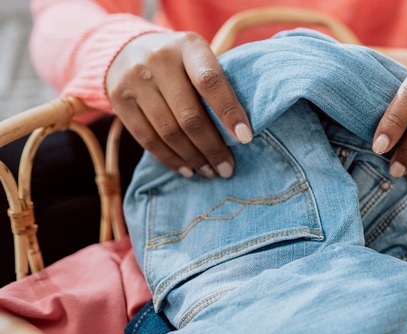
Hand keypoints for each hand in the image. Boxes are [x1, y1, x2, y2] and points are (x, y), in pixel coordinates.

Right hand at [106, 32, 252, 178]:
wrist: (126, 49)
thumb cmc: (179, 61)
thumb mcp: (199, 58)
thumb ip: (217, 85)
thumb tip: (241, 132)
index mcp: (188, 46)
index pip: (210, 81)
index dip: (229, 112)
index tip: (245, 138)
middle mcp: (158, 60)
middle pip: (189, 115)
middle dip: (212, 147)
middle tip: (227, 168)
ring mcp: (134, 80)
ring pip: (169, 132)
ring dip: (193, 158)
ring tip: (210, 171)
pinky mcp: (118, 100)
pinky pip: (147, 139)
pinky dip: (170, 159)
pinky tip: (187, 169)